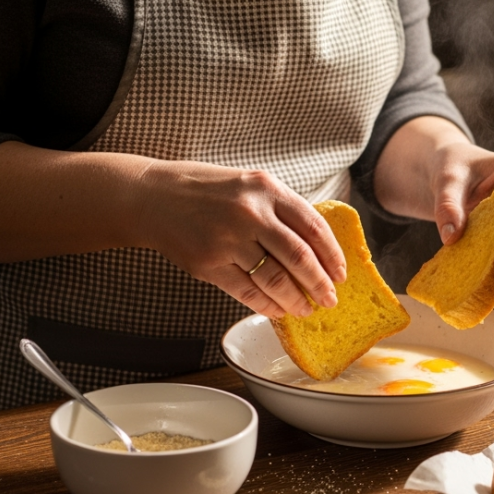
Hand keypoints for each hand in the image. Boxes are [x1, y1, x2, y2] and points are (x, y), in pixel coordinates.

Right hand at [134, 161, 346, 317]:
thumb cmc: (207, 191)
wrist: (153, 197)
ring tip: (304, 309)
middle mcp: (250, 213)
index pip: (313, 226)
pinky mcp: (208, 263)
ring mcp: (227, 239)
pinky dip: (265, 304)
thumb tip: (317, 246)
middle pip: (299, 257)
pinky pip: (246, 291)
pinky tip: (276, 309)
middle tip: (329, 299)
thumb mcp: (250, 184)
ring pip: (274, 279)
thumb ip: (281, 208)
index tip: (341, 274)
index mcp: (267, 189)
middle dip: (319, 283)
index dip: (332, 255)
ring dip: (294, 299)